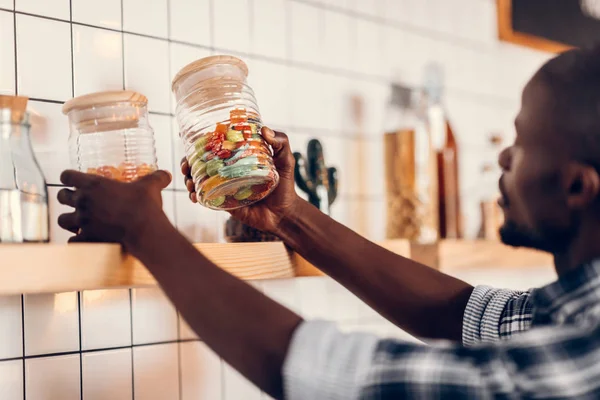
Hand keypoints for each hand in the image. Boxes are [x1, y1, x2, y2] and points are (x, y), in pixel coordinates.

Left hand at [56, 170, 171, 250]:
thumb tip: (166, 174)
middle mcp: (83, 202)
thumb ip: (156, 178)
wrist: (145, 231)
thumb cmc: (144, 205)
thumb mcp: (151, 186)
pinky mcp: (87, 239)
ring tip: (77, 222)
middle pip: (61, 196)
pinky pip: (72, 241)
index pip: (66, 176)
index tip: (72, 180)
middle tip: (77, 201)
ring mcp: (82, 222)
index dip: (68, 177)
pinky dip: (77, 241)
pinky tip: (84, 240)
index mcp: (93, 184)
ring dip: (68, 220)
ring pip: (62, 220)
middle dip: (67, 198)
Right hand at [181, 127, 299, 233]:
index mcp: (239, 157)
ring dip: (188, 178)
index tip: (187, 138)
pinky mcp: (224, 203)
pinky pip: (205, 198)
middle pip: (201, 162)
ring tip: (189, 182)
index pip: (216, 145)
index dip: (199, 141)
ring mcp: (224, 186)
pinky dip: (195, 195)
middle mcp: (228, 170)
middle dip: (188, 161)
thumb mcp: (286, 160)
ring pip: (199, 179)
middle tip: (186, 165)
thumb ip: (281, 143)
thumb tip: (264, 129)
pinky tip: (194, 196)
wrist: (285, 213)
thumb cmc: (285, 185)